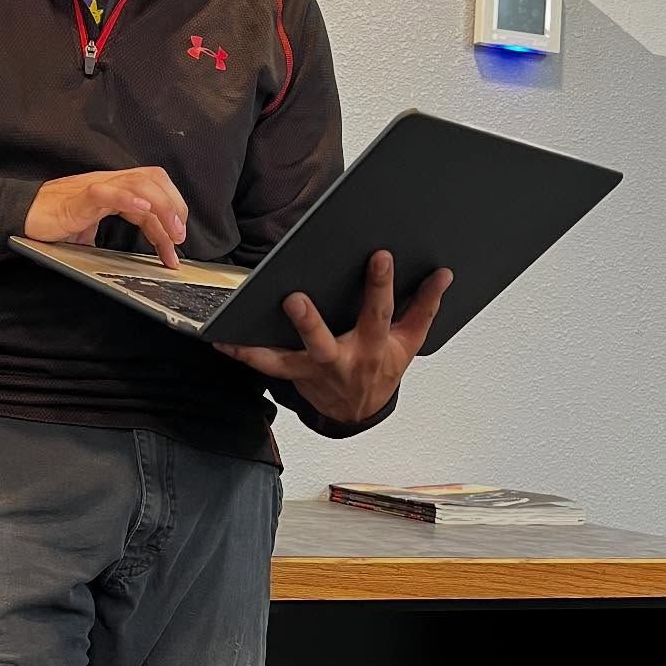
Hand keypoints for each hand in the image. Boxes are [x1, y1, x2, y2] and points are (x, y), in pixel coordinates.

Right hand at [25, 166, 187, 270]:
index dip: (171, 216)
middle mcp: (109, 183)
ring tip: (170, 232)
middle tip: (179, 239)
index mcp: (114, 190)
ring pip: (139, 182)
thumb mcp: (90, 230)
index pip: (154, 192)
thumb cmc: (52, 222)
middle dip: (174, 206)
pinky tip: (143, 208)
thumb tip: (126, 257)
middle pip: (154, 178)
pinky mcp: (79, 199)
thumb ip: (109, 235)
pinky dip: (128, 197)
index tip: (177, 246)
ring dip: (161, 206)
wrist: (20, 216)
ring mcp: (95, 188)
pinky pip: (107, 192)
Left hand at [216, 253, 452, 423]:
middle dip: (309, 322)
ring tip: (236, 333)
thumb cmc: (383, 368)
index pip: (379, 313)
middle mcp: (342, 361)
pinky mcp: (294, 376)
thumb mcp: (410, 342)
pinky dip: (244, 353)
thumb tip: (443, 273)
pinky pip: (266, 366)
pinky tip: (222, 340)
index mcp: (374, 347)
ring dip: (261, 348)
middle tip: (293, 298)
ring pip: (285, 360)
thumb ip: (425, 306)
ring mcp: (314, 372)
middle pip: (324, 343)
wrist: (361, 410)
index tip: (378, 255)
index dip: (380, 286)